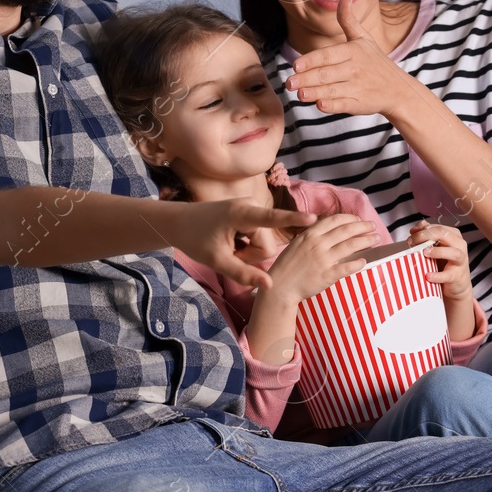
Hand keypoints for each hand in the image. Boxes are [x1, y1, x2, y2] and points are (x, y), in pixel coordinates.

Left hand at [171, 200, 316, 290]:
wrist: (177, 222)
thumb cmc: (194, 239)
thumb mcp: (216, 261)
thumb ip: (243, 274)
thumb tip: (270, 285)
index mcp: (241, 214)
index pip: (272, 218)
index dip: (294, 219)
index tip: (314, 219)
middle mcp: (250, 207)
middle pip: (266, 245)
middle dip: (250, 256)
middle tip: (227, 254)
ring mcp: (250, 209)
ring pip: (262, 243)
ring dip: (247, 252)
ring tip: (227, 247)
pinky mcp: (249, 213)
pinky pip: (257, 237)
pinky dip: (245, 245)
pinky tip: (229, 242)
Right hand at [263, 214, 379, 302]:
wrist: (280, 286)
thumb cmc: (288, 265)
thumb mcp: (297, 244)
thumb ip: (313, 236)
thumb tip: (332, 230)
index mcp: (310, 234)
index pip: (335, 220)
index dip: (350, 218)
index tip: (359, 220)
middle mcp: (317, 244)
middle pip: (346, 231)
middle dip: (363, 227)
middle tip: (373, 226)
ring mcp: (323, 259)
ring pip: (350, 246)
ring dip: (366, 241)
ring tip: (376, 239)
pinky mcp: (327, 275)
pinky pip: (347, 267)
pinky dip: (358, 263)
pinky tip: (365, 261)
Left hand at [285, 0, 411, 116]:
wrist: (398, 88)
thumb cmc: (375, 61)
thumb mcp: (364, 39)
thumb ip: (349, 21)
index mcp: (352, 51)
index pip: (327, 55)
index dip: (311, 60)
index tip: (295, 65)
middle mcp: (354, 69)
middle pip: (326, 74)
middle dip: (306, 78)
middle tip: (289, 82)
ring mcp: (357, 87)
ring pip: (332, 90)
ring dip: (315, 92)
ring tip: (299, 94)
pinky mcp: (359, 104)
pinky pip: (344, 105)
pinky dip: (332, 105)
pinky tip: (320, 105)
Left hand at [406, 220, 473, 303]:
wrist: (457, 283)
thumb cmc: (445, 262)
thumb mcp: (437, 247)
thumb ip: (427, 236)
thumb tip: (414, 230)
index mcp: (454, 236)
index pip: (438, 228)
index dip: (423, 229)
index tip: (411, 235)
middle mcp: (459, 246)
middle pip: (444, 234)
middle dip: (425, 236)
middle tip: (411, 242)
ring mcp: (460, 261)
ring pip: (453, 252)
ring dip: (437, 252)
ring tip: (424, 253)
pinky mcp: (457, 276)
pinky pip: (448, 275)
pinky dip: (438, 275)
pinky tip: (428, 275)